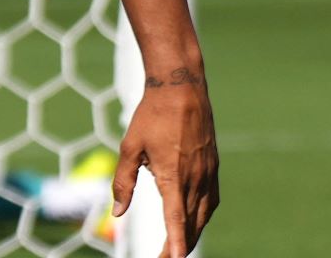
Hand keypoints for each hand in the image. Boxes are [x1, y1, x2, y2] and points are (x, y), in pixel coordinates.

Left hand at [112, 69, 218, 257]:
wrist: (181, 88)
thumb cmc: (151, 116)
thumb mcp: (129, 147)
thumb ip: (123, 181)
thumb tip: (117, 212)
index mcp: (173, 175)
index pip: (176, 219)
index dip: (175, 243)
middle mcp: (195, 178)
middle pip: (190, 224)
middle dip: (178, 246)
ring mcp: (208, 173)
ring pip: (203, 215)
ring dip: (191, 234)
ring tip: (178, 249)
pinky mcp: (213, 167)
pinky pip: (211, 201)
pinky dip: (202, 217)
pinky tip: (194, 222)